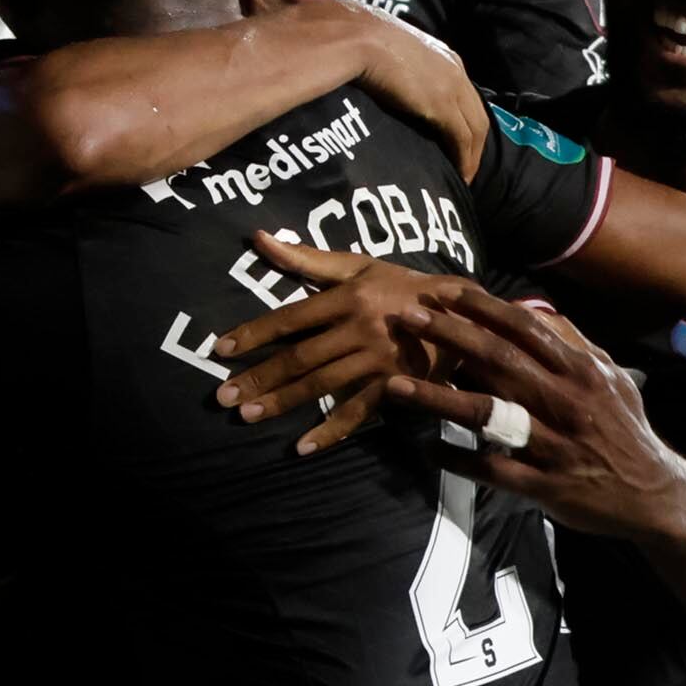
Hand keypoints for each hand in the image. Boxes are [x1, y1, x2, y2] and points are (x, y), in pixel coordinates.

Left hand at [206, 236, 477, 454]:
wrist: (464, 313)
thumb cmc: (402, 286)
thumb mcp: (359, 266)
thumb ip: (307, 259)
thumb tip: (259, 239)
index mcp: (349, 296)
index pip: (291, 317)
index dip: (255, 333)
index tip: (221, 350)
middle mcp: (360, 328)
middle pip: (301, 356)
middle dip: (260, 377)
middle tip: (223, 396)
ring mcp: (378, 360)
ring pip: (322, 384)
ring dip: (284, 402)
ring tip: (248, 416)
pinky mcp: (395, 385)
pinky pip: (358, 412)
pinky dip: (330, 431)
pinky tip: (302, 446)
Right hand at [330, 4, 488, 181]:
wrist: (356, 38)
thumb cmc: (360, 41)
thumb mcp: (390, 55)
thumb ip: (399, 70)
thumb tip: (388, 86)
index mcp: (444, 56)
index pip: (466, 95)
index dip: (465, 120)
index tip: (458, 143)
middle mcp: (455, 70)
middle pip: (477, 114)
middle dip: (475, 144)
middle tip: (466, 167)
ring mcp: (451, 86)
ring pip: (475, 129)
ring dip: (472, 157)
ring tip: (463, 178)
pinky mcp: (442, 104)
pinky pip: (462, 139)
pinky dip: (464, 160)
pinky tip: (459, 176)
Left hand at [378, 289, 685, 536]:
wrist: (655, 494)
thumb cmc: (625, 431)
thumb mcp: (613, 380)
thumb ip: (576, 346)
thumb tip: (539, 312)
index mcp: (582, 372)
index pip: (526, 330)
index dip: (483, 309)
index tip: (446, 292)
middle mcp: (566, 402)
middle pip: (498, 361)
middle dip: (449, 336)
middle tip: (407, 318)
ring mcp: (553, 445)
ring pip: (486, 415)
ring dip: (436, 397)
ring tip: (394, 385)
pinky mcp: (544, 486)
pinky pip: (491, 470)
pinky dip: (458, 458)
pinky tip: (428, 448)